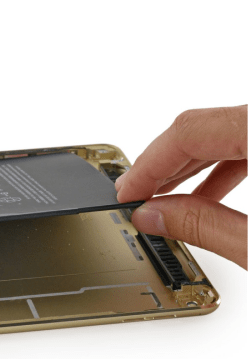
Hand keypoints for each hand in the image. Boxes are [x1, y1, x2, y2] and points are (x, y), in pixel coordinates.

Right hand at [116, 105, 247, 269]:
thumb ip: (208, 227)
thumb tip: (154, 216)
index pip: (191, 132)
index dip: (149, 164)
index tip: (127, 192)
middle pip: (204, 128)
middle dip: (162, 166)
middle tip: (133, 196)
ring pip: (224, 132)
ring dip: (187, 166)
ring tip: (159, 197)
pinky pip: (247, 141)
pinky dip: (221, 167)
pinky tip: (203, 194)